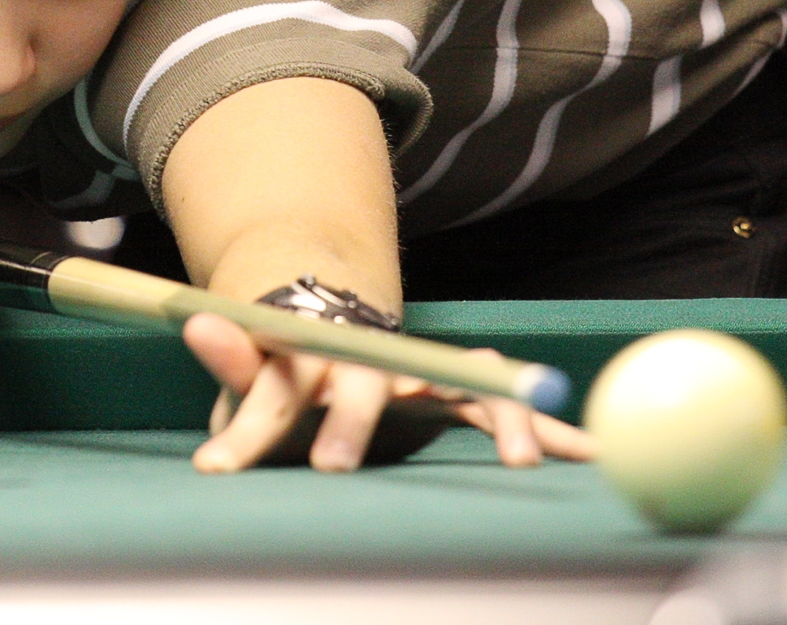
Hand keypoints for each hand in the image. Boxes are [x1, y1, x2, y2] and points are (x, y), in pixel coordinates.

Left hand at [181, 312, 594, 472]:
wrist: (337, 318)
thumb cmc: (288, 362)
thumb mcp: (254, 367)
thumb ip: (231, 358)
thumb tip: (193, 323)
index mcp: (313, 355)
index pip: (275, 386)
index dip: (247, 427)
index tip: (213, 467)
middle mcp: (374, 359)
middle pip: (374, 379)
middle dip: (357, 422)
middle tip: (334, 466)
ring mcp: (424, 374)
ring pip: (467, 382)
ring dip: (500, 418)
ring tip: (522, 462)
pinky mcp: (459, 397)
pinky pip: (506, 411)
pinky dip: (552, 436)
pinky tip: (593, 459)